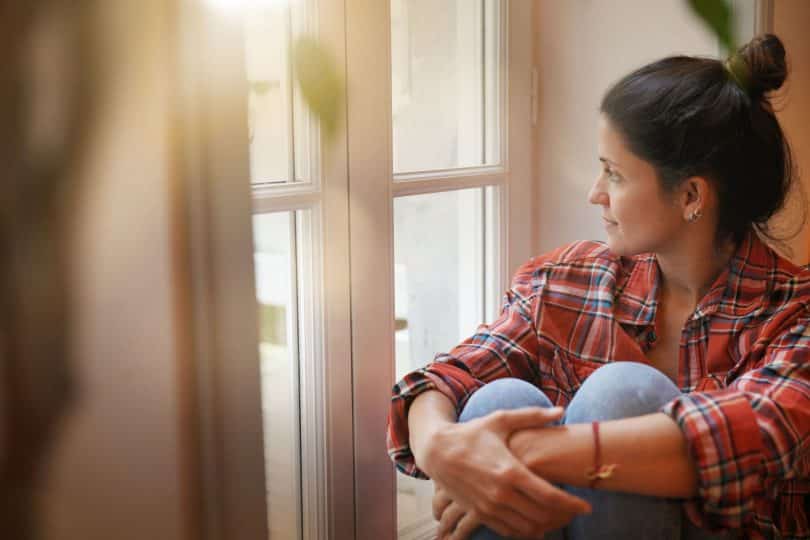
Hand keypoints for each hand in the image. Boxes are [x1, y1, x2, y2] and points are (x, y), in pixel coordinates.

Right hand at [419, 407, 590, 537]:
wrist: (436, 451)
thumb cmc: (471, 433)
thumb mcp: (500, 420)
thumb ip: (532, 416)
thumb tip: (561, 411)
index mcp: (511, 471)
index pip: (550, 496)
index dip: (572, 504)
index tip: (586, 506)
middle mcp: (501, 493)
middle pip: (543, 516)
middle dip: (563, 517)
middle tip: (574, 512)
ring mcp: (489, 507)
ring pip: (527, 528)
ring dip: (546, 526)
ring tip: (558, 518)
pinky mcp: (478, 514)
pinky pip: (509, 531)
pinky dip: (525, 531)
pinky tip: (535, 523)